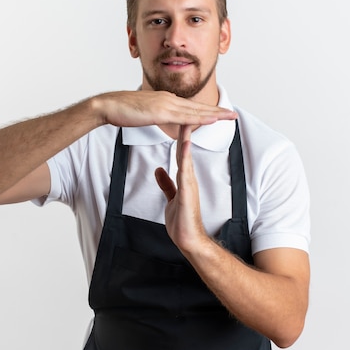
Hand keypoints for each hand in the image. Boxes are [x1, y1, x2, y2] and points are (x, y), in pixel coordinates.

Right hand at [93, 90, 236, 128]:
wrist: (108, 105)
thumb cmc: (121, 110)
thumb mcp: (144, 111)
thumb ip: (155, 113)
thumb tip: (161, 116)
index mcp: (165, 100)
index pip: (190, 106)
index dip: (206, 110)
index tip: (219, 113)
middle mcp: (169, 99)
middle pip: (198, 107)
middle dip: (217, 111)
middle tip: (233, 114)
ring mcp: (166, 104)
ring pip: (195, 111)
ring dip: (214, 114)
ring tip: (229, 116)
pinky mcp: (160, 112)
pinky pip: (184, 117)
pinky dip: (200, 118)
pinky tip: (211, 119)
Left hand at [154, 125, 208, 252]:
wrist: (188, 239)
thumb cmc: (182, 221)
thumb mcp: (170, 198)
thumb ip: (166, 183)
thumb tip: (159, 170)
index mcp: (184, 178)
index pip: (181, 151)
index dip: (180, 135)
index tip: (177, 118)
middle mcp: (189, 177)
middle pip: (186, 149)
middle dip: (186, 129)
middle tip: (187, 110)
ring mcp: (190, 184)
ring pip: (187, 156)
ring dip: (187, 139)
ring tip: (187, 121)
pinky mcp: (188, 192)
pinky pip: (186, 171)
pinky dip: (185, 158)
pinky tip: (184, 146)